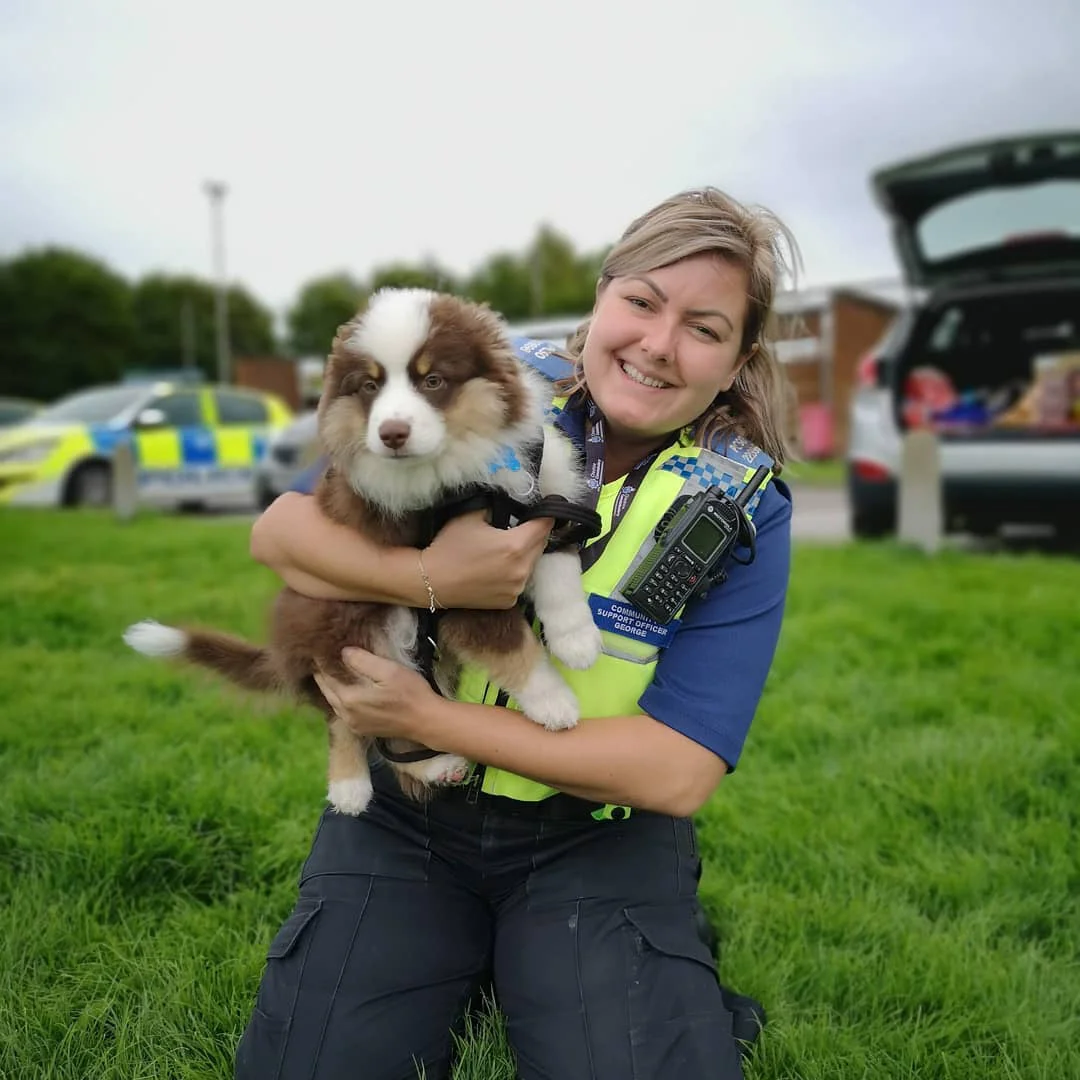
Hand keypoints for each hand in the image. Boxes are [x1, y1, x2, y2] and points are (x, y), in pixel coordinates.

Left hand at [314, 648, 435, 739]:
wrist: (426, 721)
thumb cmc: (410, 693)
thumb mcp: (388, 670)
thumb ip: (362, 660)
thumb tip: (343, 652)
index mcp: (349, 699)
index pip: (326, 676)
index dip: (321, 661)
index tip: (318, 648)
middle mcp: (346, 714)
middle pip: (325, 690)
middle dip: (322, 674)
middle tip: (320, 657)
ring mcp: (353, 724)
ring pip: (333, 702)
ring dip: (330, 687)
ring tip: (330, 671)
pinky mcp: (362, 730)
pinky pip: (343, 711)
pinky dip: (339, 698)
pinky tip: (345, 689)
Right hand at [421, 511, 552, 608]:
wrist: (432, 582)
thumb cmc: (449, 547)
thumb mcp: (471, 516)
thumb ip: (496, 507)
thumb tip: (509, 504)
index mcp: (515, 546)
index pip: (545, 525)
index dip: (545, 515)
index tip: (545, 509)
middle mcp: (522, 569)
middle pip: (541, 544)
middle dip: (534, 534)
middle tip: (519, 527)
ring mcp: (517, 588)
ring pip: (532, 563)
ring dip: (526, 554)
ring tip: (505, 549)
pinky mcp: (509, 601)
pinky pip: (521, 581)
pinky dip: (515, 572)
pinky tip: (498, 568)